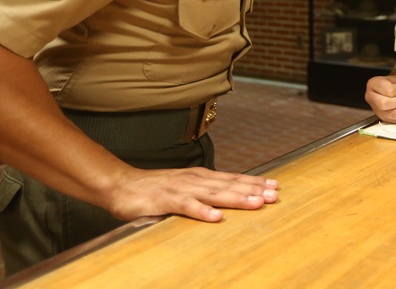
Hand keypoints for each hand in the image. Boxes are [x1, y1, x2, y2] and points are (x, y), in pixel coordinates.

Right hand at [106, 166, 278, 221]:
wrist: (121, 184)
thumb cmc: (154, 189)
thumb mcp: (184, 188)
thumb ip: (204, 192)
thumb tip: (227, 200)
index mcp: (201, 177)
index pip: (233, 178)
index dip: (254, 182)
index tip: (275, 186)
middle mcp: (195, 180)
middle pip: (229, 185)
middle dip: (254, 190)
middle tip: (274, 195)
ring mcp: (181, 189)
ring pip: (214, 194)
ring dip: (236, 198)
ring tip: (256, 203)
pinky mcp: (165, 200)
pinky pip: (187, 207)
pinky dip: (202, 211)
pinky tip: (216, 217)